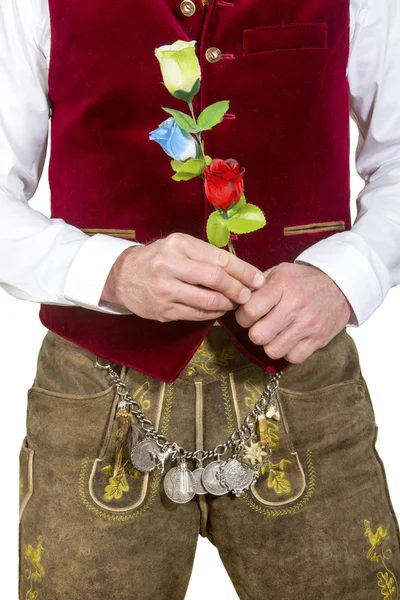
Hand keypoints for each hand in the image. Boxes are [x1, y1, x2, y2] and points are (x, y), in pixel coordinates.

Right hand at [101, 233, 264, 321]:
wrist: (122, 276)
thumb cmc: (158, 258)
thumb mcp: (178, 246)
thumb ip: (206, 254)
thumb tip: (242, 270)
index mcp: (178, 245)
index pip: (219, 258)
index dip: (244, 271)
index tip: (259, 279)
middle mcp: (170, 266)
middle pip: (216, 279)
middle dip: (238, 289)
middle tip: (249, 295)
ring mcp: (165, 290)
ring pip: (208, 300)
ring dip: (228, 304)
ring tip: (236, 303)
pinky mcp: (163, 310)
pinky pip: (197, 314)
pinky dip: (213, 313)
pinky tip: (219, 309)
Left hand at [235, 262, 352, 363]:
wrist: (340, 285)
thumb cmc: (303, 280)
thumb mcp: (280, 272)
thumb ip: (257, 286)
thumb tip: (236, 300)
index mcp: (282, 286)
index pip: (250, 311)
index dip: (243, 316)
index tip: (248, 315)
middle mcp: (295, 305)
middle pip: (258, 335)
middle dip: (254, 333)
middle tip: (260, 326)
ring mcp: (308, 324)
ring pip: (273, 351)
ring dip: (269, 345)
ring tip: (274, 334)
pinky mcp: (319, 339)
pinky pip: (293, 358)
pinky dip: (288, 352)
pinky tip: (289, 340)